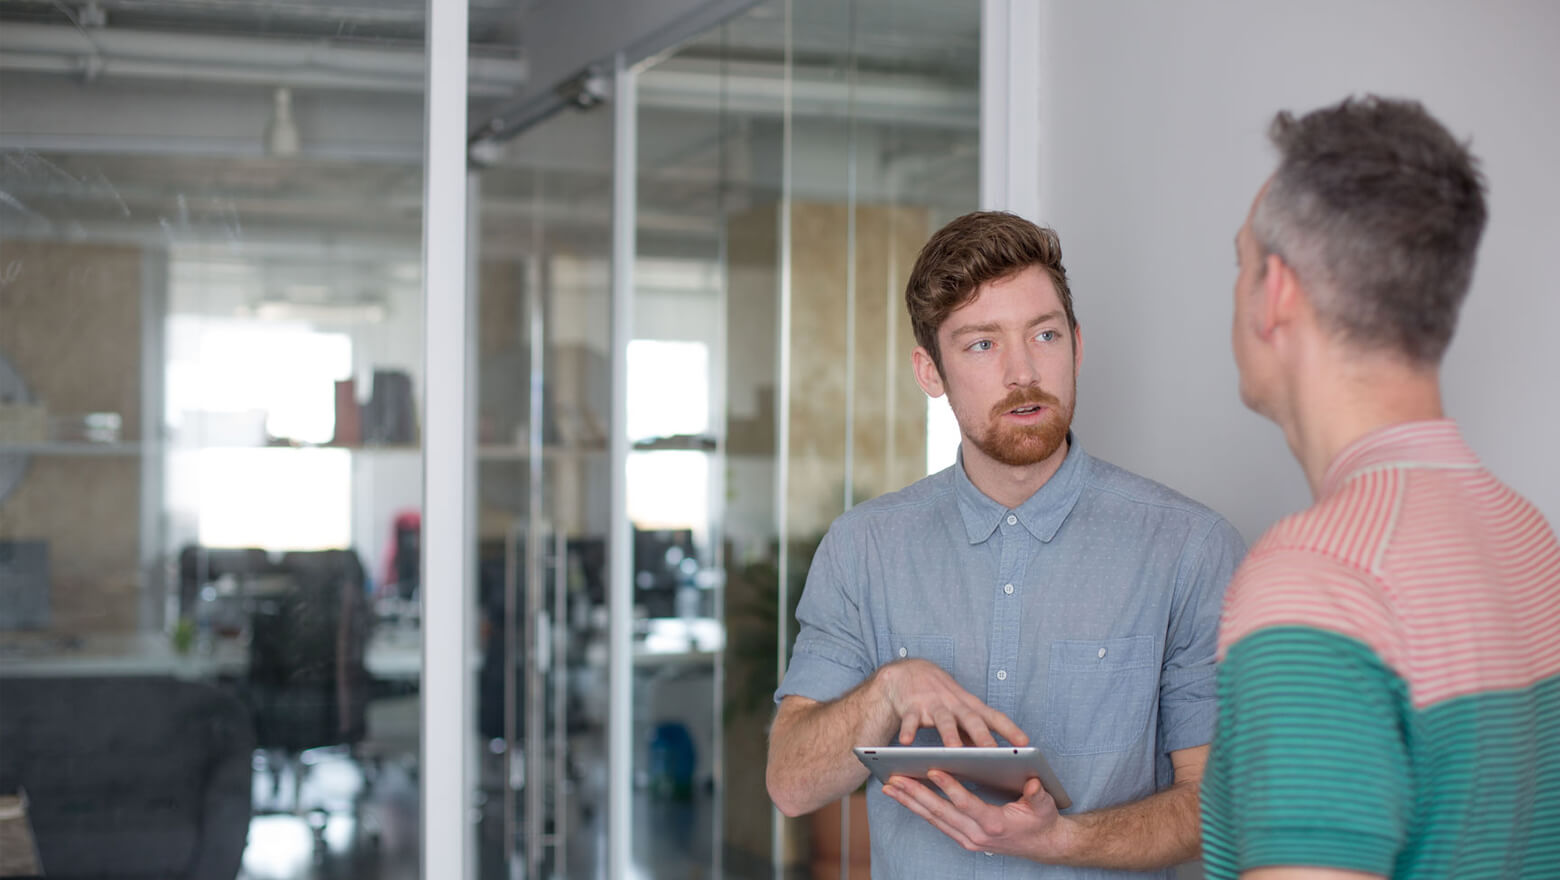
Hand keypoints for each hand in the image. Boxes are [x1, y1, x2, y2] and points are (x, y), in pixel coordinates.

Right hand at [876, 658, 1027, 746]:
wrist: (907, 672)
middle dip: (982, 736)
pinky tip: (906, 743)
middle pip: (971, 719)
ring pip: (943, 720)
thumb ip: (972, 732)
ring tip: (953, 750)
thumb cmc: (940, 697)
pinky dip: (908, 730)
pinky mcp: (911, 707)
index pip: (994, 717)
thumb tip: (990, 757)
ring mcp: (933, 704)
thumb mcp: (959, 711)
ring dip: (948, 734)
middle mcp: (954, 704)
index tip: (1025, 743)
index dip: (1010, 729)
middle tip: (992, 753)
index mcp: (969, 706)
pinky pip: (910, 720)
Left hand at [882, 771, 1071, 861]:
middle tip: (894, 778)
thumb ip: (1037, 795)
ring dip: (910, 802)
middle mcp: (977, 835)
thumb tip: (1033, 784)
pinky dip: (918, 809)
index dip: (949, 787)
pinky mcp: (963, 838)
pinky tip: (904, 796)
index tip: (932, 770)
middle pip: (941, 813)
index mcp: (995, 824)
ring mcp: (968, 839)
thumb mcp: (1044, 806)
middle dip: (915, 794)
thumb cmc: (1042, 821)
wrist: (1043, 845)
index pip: (967, 804)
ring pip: (933, 819)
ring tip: (890, 786)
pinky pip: (936, 822)